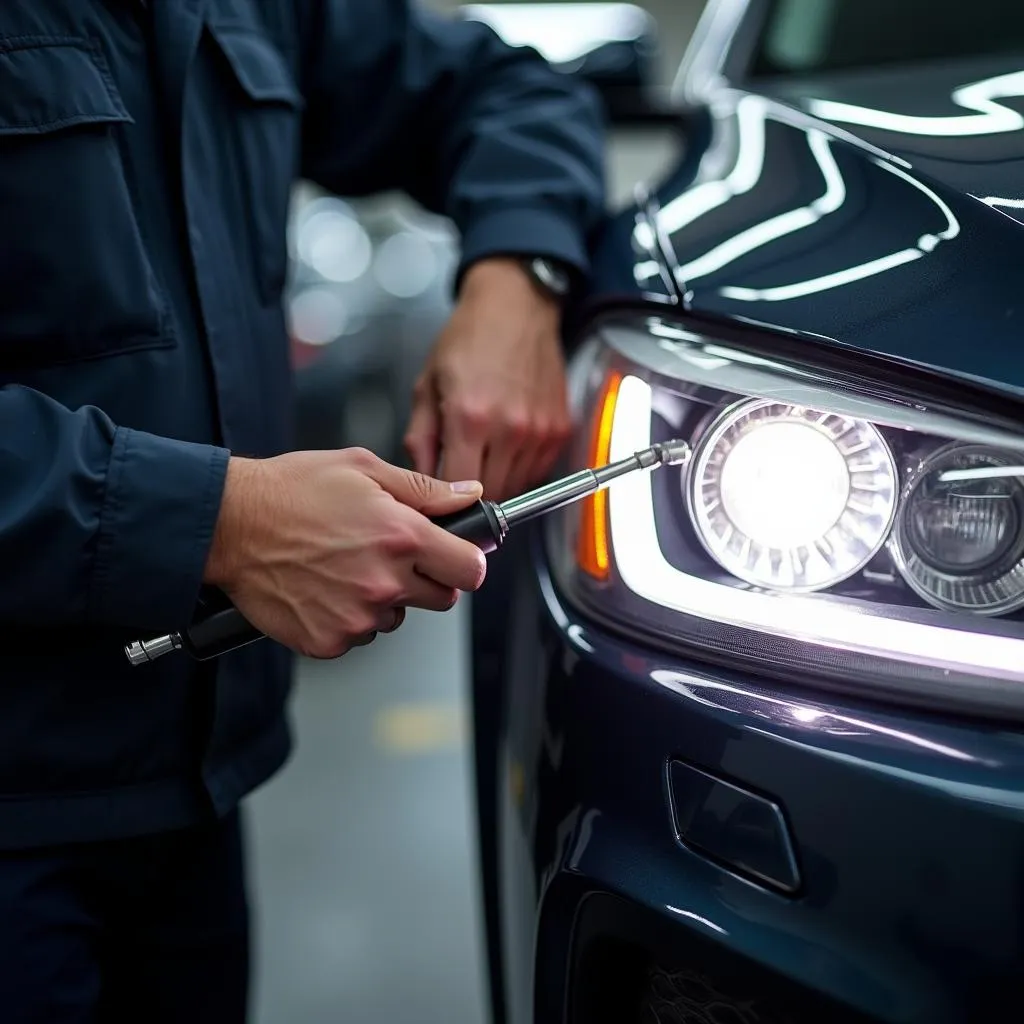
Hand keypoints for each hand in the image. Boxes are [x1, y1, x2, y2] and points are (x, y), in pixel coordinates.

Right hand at [203, 448, 486, 658]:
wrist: (230, 525)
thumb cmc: (291, 491)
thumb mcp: (364, 469)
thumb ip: (426, 488)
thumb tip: (469, 494)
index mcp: (402, 537)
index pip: (471, 570)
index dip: (465, 560)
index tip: (455, 555)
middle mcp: (385, 582)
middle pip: (442, 599)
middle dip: (426, 578)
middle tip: (390, 555)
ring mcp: (357, 617)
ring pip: (397, 617)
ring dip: (384, 598)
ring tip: (346, 566)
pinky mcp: (329, 640)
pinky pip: (358, 634)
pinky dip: (348, 616)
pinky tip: (325, 587)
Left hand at [404, 257, 572, 501]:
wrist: (517, 307)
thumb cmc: (469, 339)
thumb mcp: (427, 384)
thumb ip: (420, 439)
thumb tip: (421, 483)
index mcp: (469, 418)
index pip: (456, 489)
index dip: (443, 503)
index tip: (436, 504)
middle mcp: (509, 429)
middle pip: (489, 496)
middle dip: (469, 498)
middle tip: (457, 482)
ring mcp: (539, 432)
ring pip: (514, 488)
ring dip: (496, 483)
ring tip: (481, 456)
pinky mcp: (559, 431)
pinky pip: (536, 473)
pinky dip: (518, 470)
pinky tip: (505, 446)